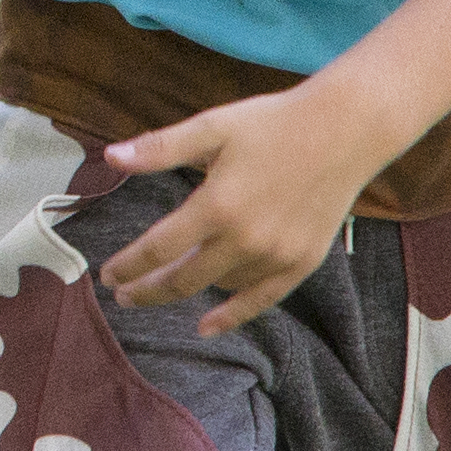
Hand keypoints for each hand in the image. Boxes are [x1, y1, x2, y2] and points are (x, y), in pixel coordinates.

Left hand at [98, 82, 403, 332]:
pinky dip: (232, 316)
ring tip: (161, 289)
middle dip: (146, 290)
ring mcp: (277, 255)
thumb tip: (109, 158)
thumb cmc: (272, 124)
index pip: (157, 248)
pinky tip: (207, 326)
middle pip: (183, 279)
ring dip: (184, 293)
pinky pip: (261, 300)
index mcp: (216, 206)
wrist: (344, 131)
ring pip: (218, 288)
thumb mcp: (211, 127)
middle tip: (121, 295)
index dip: (127, 265)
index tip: (106, 275)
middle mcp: (246, 239)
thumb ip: (159, 148)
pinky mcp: (303, 262)